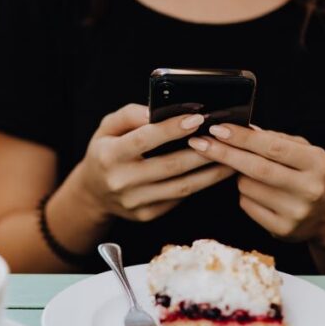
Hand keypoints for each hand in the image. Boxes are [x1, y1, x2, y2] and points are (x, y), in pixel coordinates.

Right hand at [74, 103, 234, 222]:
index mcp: (109, 156)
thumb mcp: (108, 127)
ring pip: (182, 187)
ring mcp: (135, 202)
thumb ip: (131, 114)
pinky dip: (200, 185)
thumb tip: (159, 110)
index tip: (198, 118)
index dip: (172, 129)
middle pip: (171, 166)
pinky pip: (179, 199)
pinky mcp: (147, 215)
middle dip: (202, 151)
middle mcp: (121, 182)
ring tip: (231, 158)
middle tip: (225, 137)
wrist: (93, 193)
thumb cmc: (105, 151)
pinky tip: (215, 173)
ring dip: (210, 173)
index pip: (145, 140)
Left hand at [188, 124, 324, 242]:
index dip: (242, 138)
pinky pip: (247, 205)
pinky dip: (244, 194)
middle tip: (200, 143)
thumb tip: (242, 128)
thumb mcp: (305, 152)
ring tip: (250, 172)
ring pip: (247, 187)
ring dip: (238, 175)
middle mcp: (309, 189)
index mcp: (317, 163)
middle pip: (257, 169)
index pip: (273, 147)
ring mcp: (295, 212)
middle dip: (224, 154)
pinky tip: (257, 191)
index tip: (217, 129)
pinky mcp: (282, 230)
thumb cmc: (310, 175)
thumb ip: (276, 139)